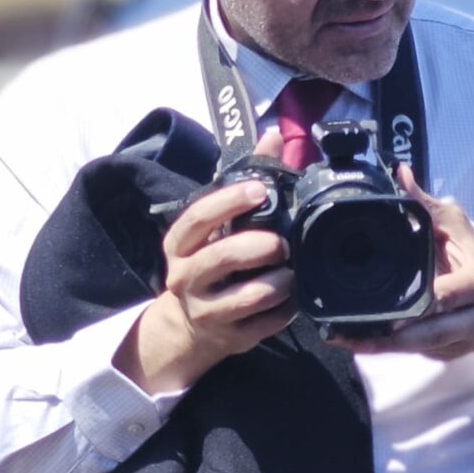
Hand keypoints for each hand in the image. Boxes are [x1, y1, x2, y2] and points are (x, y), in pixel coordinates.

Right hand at [115, 130, 297, 394]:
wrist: (189, 326)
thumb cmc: (209, 262)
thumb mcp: (216, 224)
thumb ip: (244, 179)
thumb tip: (272, 136)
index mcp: (180, 244)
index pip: (199, 217)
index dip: (229, 201)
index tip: (259, 190)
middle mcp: (186, 277)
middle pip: (224, 257)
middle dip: (260, 247)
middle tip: (283, 243)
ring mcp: (207, 310)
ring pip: (249, 296)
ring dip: (279, 282)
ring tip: (292, 274)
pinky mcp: (231, 337)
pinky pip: (267, 323)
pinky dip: (287, 310)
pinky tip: (294, 299)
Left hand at [338, 165, 473, 399]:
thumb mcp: (460, 230)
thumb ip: (429, 206)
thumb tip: (402, 175)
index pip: (447, 295)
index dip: (424, 303)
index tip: (396, 309)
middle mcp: (473, 318)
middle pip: (430, 333)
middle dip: (392, 336)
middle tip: (351, 333)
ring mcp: (458, 341)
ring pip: (417, 348)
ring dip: (379, 346)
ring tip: (343, 339)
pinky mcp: (446, 354)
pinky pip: (412, 352)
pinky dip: (383, 348)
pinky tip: (353, 343)